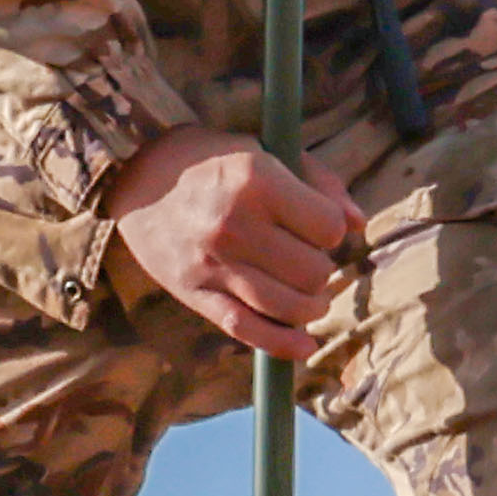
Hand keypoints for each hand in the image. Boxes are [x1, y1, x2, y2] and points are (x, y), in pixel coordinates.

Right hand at [110, 128, 362, 359]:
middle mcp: (236, 225)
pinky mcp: (195, 294)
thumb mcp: (267, 151)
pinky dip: (282, 344)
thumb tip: (359, 225)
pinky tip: (304, 345)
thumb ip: (319, 183)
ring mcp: (214, 265)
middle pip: (314, 272)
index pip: (328, 228)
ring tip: (310, 296)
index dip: (332, 230)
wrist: (137, 177)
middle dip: (323, 270)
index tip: (320, 226)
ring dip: (311, 306)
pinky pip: (247, 329)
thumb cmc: (212, 160)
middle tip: (310, 260)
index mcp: (257, 181)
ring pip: (289, 307)